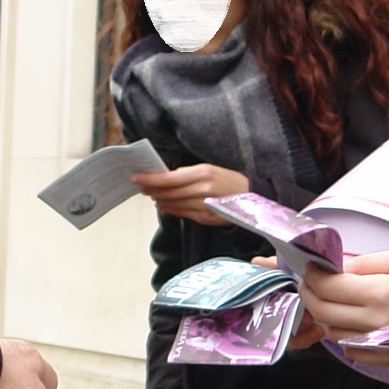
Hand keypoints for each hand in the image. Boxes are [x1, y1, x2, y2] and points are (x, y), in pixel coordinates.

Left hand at [131, 162, 247, 222]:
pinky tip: (165, 206)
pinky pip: (183, 214)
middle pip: (168, 192)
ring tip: (152, 196)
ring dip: (160, 200)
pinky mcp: (206, 218)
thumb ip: (187, 175)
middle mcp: (202, 189)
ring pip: (174, 204)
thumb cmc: (229, 180)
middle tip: (141, 187)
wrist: (253, 195)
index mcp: (202, 173)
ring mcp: (204, 205)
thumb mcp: (209, 170)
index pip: (168, 178)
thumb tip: (164, 179)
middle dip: (152, 190)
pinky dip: (171, 210)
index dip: (150, 179)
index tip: (136, 178)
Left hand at [300, 249, 388, 361]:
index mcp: (381, 294)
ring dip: (327, 315)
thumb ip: (369, 263)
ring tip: (337, 299)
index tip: (312, 268)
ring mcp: (380, 345)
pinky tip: (355, 320)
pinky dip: (344, 334)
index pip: (328, 287)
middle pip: (322, 312)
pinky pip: (350, 350)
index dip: (313, 276)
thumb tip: (339, 267)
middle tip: (314, 281)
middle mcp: (375, 323)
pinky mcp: (386, 360)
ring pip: (332, 333)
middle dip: (311, 294)